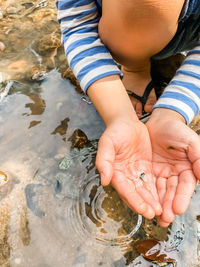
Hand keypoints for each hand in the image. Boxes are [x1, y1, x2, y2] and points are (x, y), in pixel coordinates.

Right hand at [96, 118, 161, 218]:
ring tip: (160, 211)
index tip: (143, 209)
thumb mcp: (107, 143)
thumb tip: (104, 180)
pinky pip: (151, 181)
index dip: (133, 200)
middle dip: (144, 204)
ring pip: (144, 190)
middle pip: (135, 193)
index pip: (124, 189)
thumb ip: (104, 161)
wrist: (126, 122)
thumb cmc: (114, 132)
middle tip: (154, 214)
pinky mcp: (145, 168)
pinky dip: (156, 191)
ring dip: (151, 201)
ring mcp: (135, 172)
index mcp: (114, 172)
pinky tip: (163, 198)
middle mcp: (125, 175)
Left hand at [147, 109, 199, 226]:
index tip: (177, 209)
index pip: (185, 186)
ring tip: (155, 217)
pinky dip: (147, 194)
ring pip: (159, 191)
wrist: (158, 122)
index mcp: (187, 169)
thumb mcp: (190, 141)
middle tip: (164, 219)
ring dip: (158, 204)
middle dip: (168, 206)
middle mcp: (174, 174)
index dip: (181, 197)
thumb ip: (198, 157)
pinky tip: (145, 203)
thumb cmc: (176, 130)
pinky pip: (147, 183)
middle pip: (172, 192)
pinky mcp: (149, 171)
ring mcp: (161, 173)